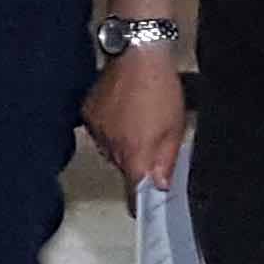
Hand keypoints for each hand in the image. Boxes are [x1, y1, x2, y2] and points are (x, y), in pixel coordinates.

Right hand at [85, 37, 188, 191]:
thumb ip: (166, 162)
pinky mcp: (88, 113)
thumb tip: (158, 187)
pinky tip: (124, 113)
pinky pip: (100, 132)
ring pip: (111, 151)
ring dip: (124, 145)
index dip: (140, 204)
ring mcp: (96, 130)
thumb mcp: (175, 128)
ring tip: (140, 124)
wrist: (137, 54)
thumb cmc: (161, 89)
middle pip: (124, 170)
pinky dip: (111, 129)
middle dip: (137, 165)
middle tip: (153, 148)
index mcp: (134, 154)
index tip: (145, 209)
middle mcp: (110, 148)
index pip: (133, 193)